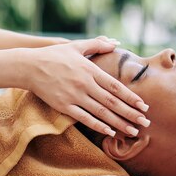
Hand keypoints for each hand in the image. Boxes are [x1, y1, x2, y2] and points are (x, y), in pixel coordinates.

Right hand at [23, 37, 149, 136]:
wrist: (29, 66)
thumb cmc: (54, 55)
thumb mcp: (76, 45)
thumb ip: (97, 44)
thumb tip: (115, 43)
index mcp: (90, 70)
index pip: (116, 87)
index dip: (131, 97)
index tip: (144, 106)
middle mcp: (85, 84)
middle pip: (112, 102)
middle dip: (131, 113)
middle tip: (145, 123)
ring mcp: (74, 96)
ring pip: (101, 113)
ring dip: (119, 123)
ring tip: (132, 131)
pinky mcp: (64, 106)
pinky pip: (84, 118)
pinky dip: (98, 126)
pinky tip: (110, 132)